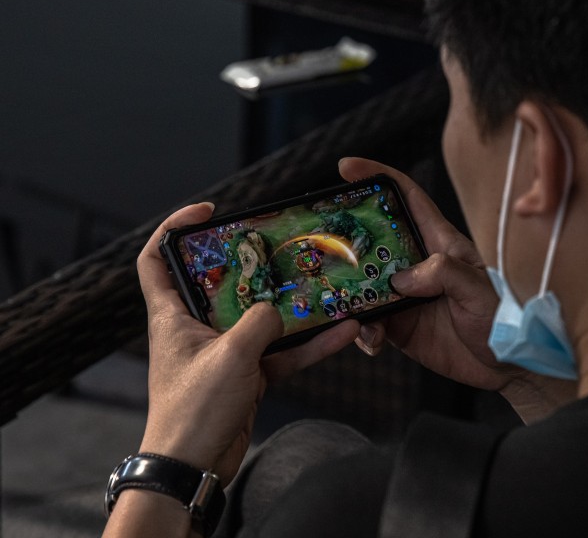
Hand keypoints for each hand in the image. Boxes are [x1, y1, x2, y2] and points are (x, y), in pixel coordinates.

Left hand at [136, 203, 360, 484]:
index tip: (207, 212)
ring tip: (324, 286)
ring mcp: (223, 351)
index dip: (173, 229)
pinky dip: (308, 345)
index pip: (155, 259)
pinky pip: (281, 351)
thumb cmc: (194, 410)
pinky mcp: (246, 375)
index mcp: (172, 316)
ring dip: (292, 306)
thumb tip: (277, 309)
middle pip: (222, 282)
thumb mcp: (230, 356)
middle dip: (254, 263)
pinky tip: (340, 334)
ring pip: (260, 317)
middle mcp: (196, 327)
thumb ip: (258, 323)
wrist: (194, 467)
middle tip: (282, 246)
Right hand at [338, 158, 576, 420]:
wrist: (507, 365)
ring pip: (363, 283)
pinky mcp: (400, 326)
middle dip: (344, 238)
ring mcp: (406, 295)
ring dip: (347, 294)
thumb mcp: (478, 289)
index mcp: (440, 243)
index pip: (407, 198)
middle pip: (373, 239)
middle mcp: (418, 264)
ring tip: (342, 306)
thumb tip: (400, 278)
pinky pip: (369, 323)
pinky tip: (372, 343)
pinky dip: (364, 333)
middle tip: (318, 244)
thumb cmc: (504, 320)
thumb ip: (443, 274)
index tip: (345, 167)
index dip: (378, 177)